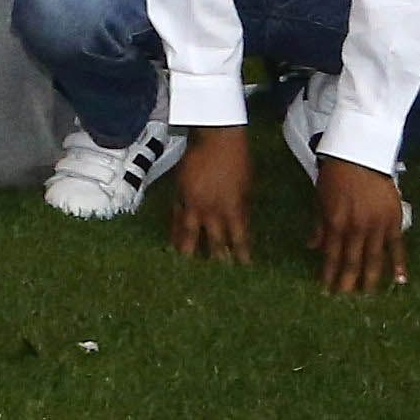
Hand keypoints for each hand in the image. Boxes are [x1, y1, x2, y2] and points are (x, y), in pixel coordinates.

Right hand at [167, 124, 250, 263]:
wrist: (216, 138)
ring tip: (185, 268)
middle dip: (216, 262)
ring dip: (188, 253)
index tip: (244, 269)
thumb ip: (242, 209)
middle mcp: (212, 211)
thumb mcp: (247, 187)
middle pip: (214, 243)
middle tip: (216, 281)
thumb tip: (241, 226)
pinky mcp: (179, 195)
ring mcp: (193, 204)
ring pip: (189, 236)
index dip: (241, 256)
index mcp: (233, 209)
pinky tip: (172, 244)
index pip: (239, 240)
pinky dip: (175, 233)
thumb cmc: (238, 160)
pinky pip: (176, 219)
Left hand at [311, 157, 408, 296]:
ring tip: (368, 298)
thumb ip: (319, 226)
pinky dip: (399, 264)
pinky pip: (397, 247)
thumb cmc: (336, 176)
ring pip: (374, 259)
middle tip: (346, 303)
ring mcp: (376, 226)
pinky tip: (400, 281)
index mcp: (335, 224)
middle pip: (352, 263)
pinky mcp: (393, 221)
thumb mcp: (320, 200)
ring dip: (371, 280)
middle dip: (348, 284)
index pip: (331, 257)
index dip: (329, 276)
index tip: (326, 292)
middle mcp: (356, 229)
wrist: (360, 155)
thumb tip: (311, 248)